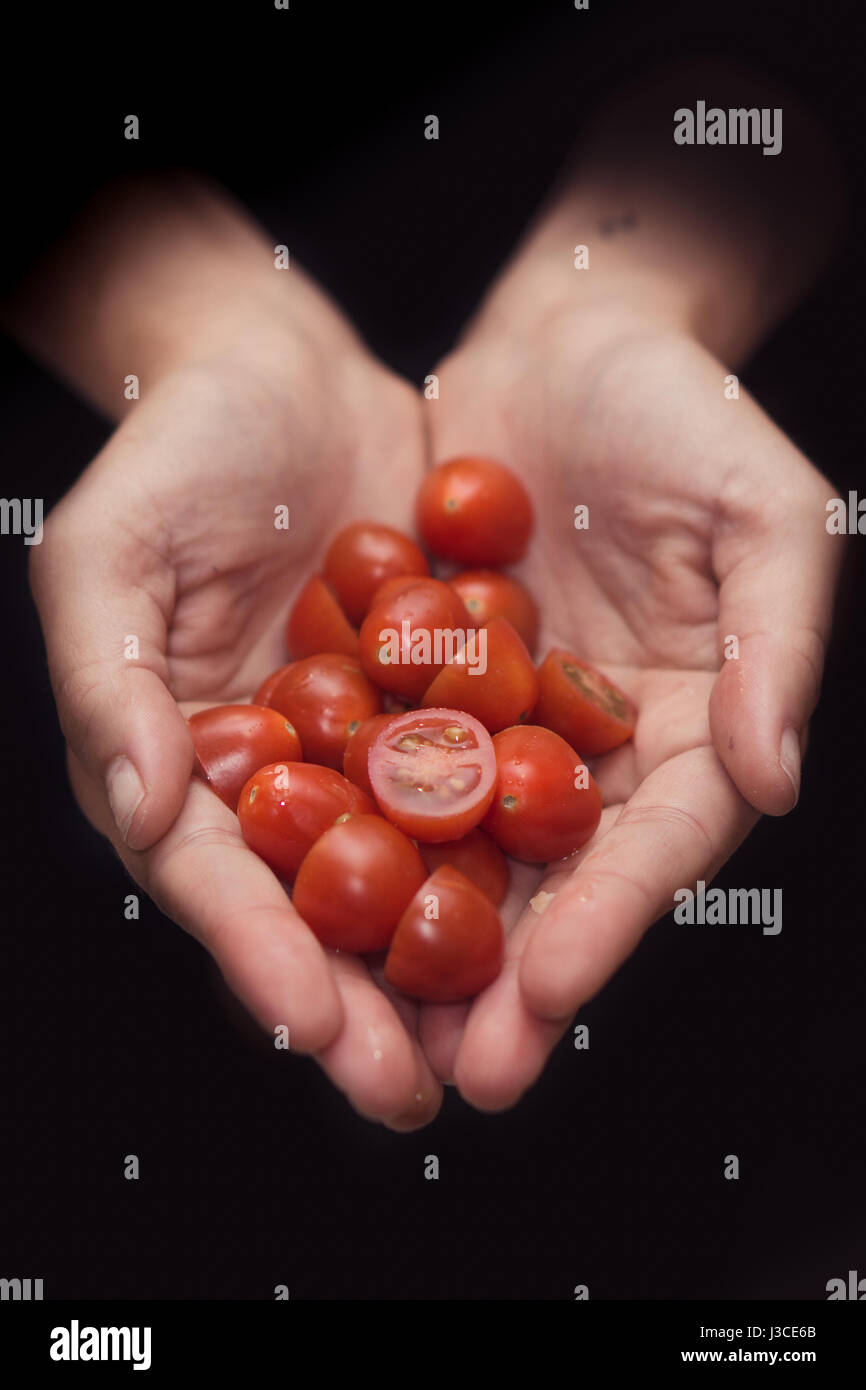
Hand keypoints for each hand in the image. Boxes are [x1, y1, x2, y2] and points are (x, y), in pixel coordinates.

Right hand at [25, 260, 443, 1129]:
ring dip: (446, 958)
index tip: (309, 1023)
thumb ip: (109, 684)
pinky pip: (477, 782)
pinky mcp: (437, 702)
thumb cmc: (173, 455)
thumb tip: (138, 808)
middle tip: (412, 1086)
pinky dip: (509, 844)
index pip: (212, 881)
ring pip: (406, 871)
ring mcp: (360, 745)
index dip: (257, 956)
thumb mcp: (110, 555)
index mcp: (180, 763)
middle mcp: (273, 775)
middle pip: (313, 908)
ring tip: (494, 1037)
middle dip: (362, 1001)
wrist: (284, 372)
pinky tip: (555, 901)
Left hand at [418, 296, 840, 1109]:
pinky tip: (299, 897)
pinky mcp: (420, 690)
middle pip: (555, 882)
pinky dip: (347, 833)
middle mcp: (595, 749)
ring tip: (370, 1030)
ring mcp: (503, 725)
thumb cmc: (686, 412)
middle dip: (509, 981)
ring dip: (418, 944)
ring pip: (459, 851)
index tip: (552, 991)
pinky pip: (381, 769)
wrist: (561, 341)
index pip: (657, 846)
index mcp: (692, 728)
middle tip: (458, 1071)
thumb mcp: (766, 512)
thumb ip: (779, 644)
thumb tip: (773, 775)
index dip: (610, 921)